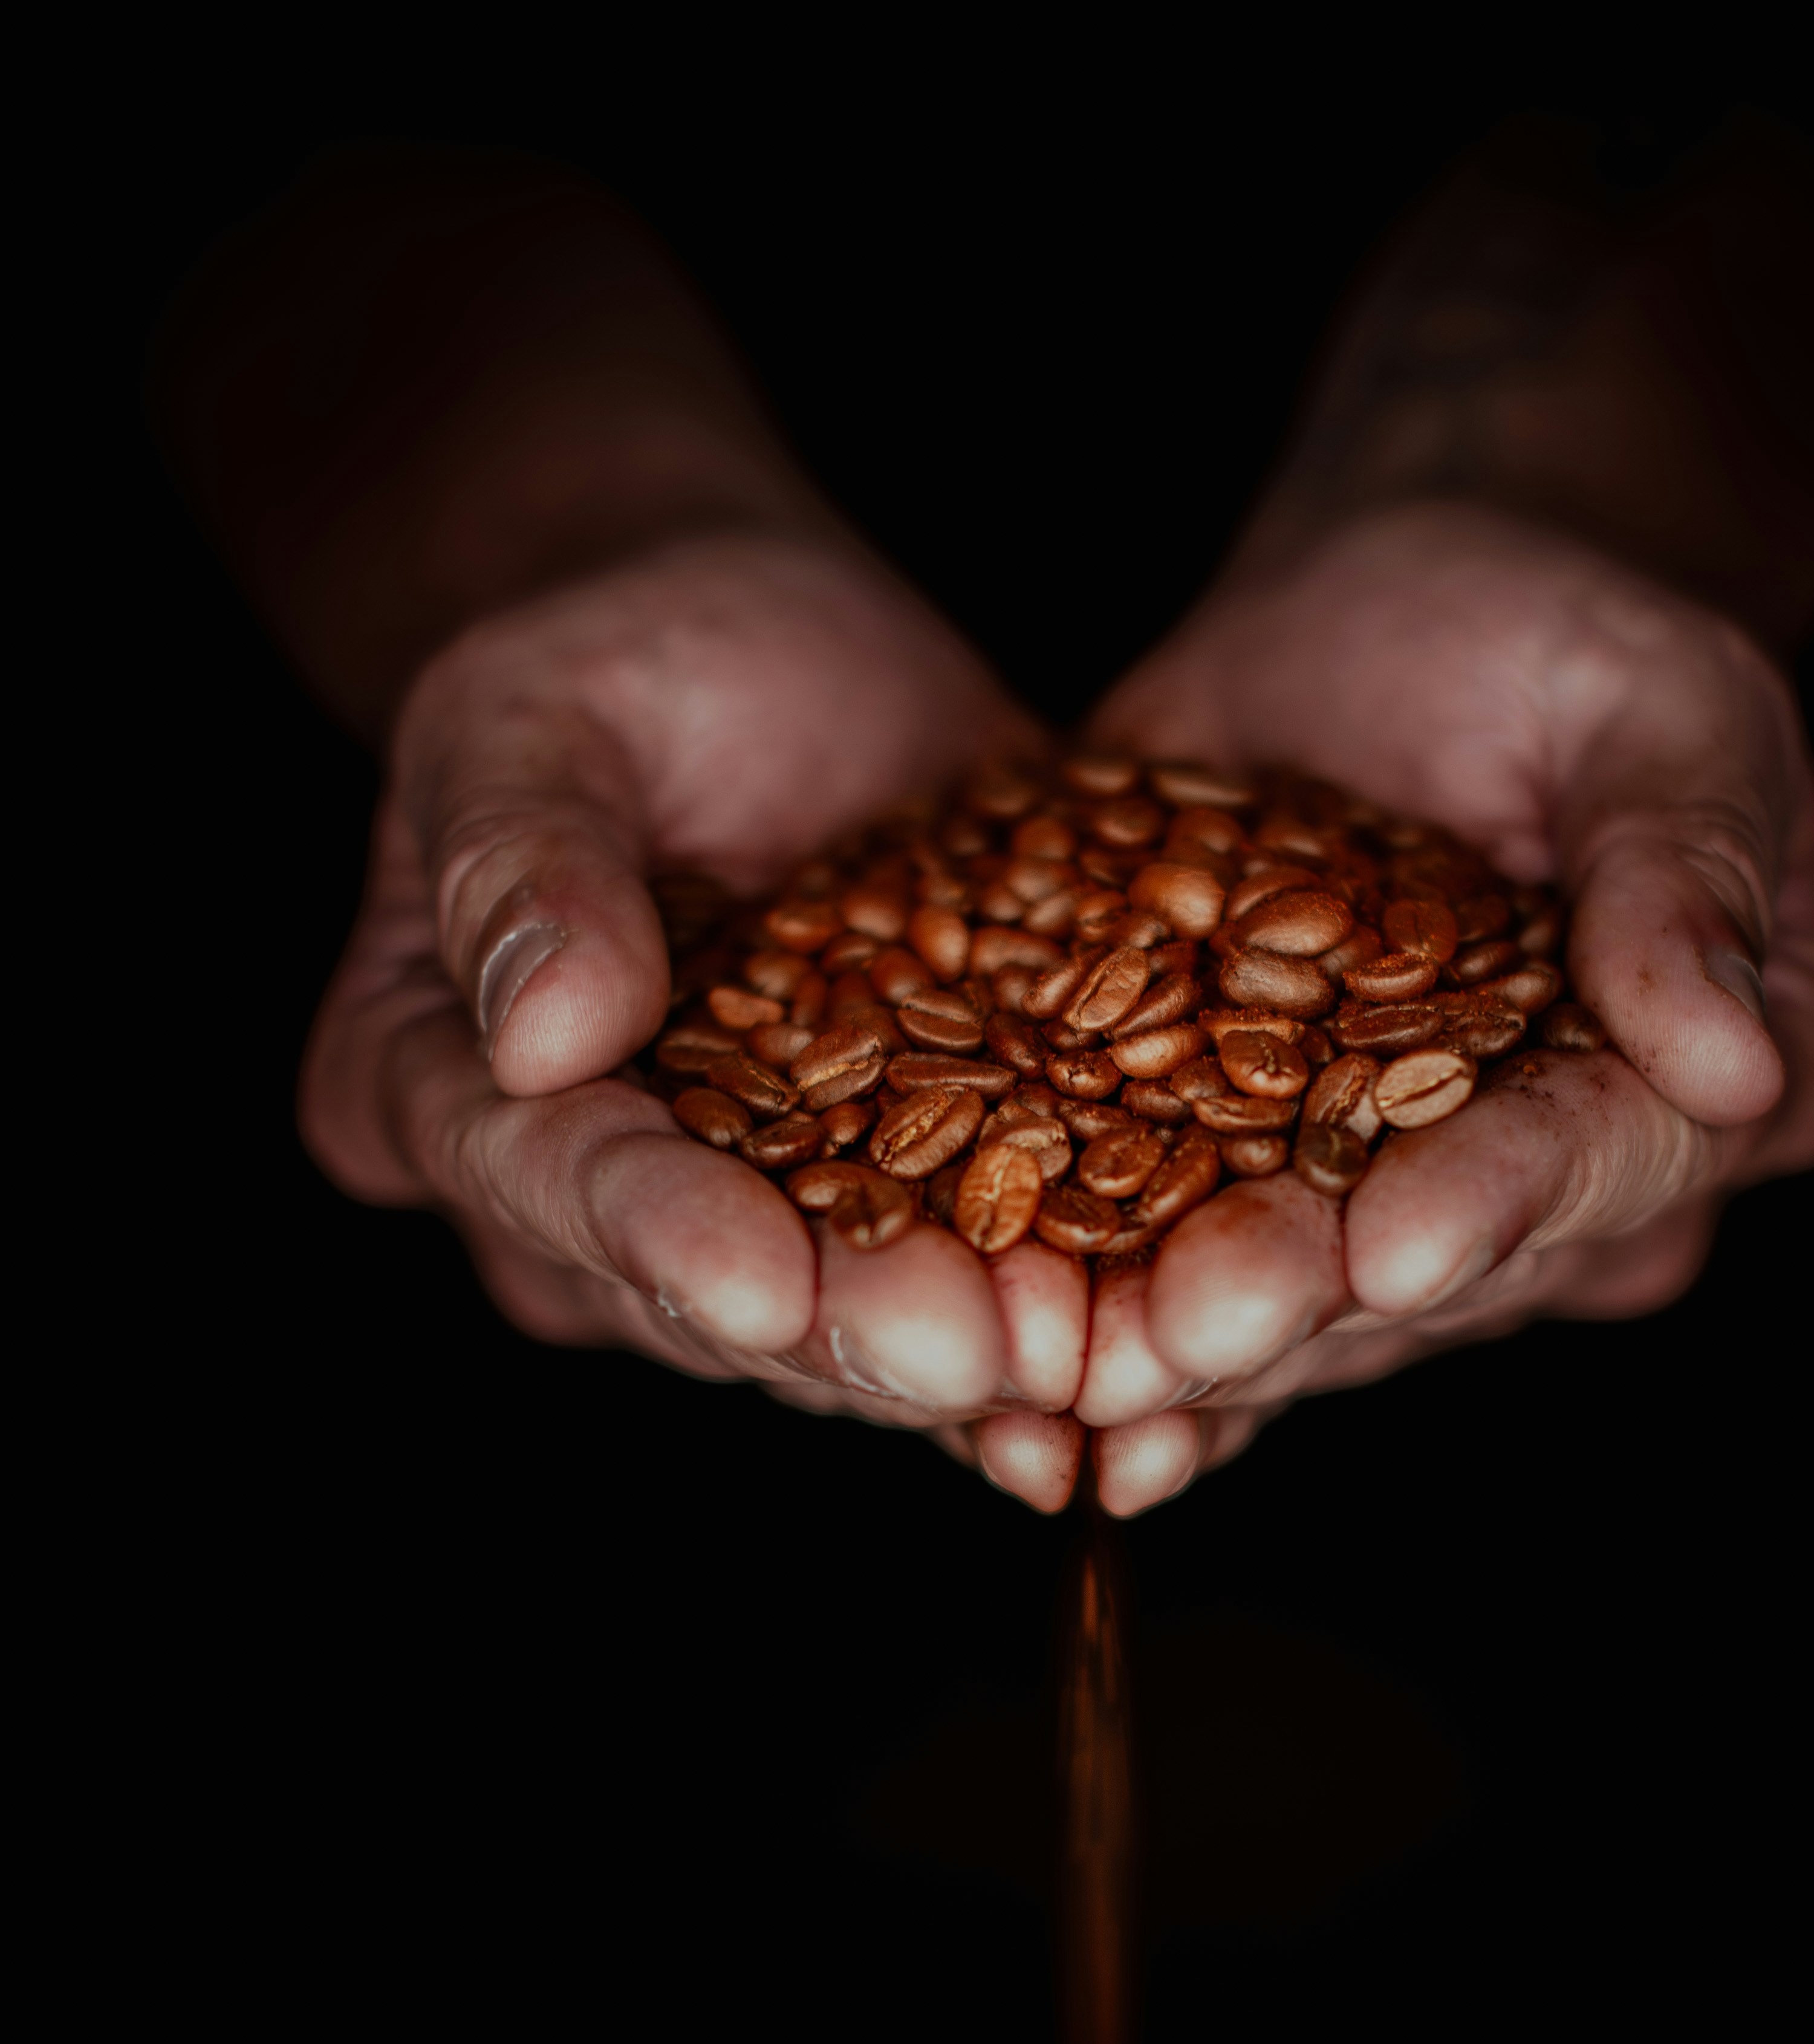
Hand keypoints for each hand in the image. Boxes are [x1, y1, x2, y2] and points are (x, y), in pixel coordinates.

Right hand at [299, 530, 1095, 1449]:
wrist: (767, 656)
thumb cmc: (620, 659)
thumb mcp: (534, 708)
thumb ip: (522, 857)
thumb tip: (540, 1035)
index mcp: (432, 1078)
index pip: (537, 1170)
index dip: (651, 1233)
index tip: (760, 1280)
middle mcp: (571, 1186)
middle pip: (691, 1291)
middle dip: (835, 1330)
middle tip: (965, 1356)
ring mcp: (727, 1203)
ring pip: (828, 1315)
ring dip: (951, 1344)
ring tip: (1068, 1358)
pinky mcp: (871, 1182)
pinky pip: (948, 1263)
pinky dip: (1036, 1298)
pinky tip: (1123, 1348)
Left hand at [1056, 502, 1813, 1510]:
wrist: (1374, 623)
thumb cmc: (1546, 635)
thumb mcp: (1655, 702)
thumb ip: (1688, 868)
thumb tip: (1740, 1070)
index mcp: (1711, 1083)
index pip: (1610, 1157)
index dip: (1498, 1208)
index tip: (1391, 1249)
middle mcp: (1573, 1182)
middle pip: (1443, 1270)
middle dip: (1308, 1308)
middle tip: (1184, 1334)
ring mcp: (1410, 1196)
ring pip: (1310, 1301)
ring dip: (1193, 1346)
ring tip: (1082, 1376)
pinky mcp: (1267, 1173)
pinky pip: (1194, 1263)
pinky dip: (1116, 1315)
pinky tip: (1036, 1391)